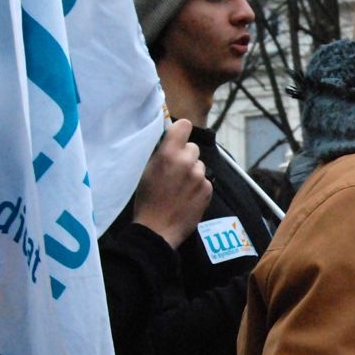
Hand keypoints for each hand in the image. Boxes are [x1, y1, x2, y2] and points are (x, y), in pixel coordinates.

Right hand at [132, 119, 210, 247]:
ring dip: (193, 171)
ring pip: (200, 165)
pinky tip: (187, 197)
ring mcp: (200, 176)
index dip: (181, 132)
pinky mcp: (208, 190)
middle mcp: (187, 162)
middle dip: (186, 155)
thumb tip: (171, 142)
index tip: (177, 139)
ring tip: (181, 187)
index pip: (184, 126)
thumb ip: (161, 154)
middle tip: (175, 170)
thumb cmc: (147, 200)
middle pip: (193, 147)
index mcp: (168, 153)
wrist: (157, 229)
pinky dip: (199, 186)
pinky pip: (205, 181)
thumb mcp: (147, 171)